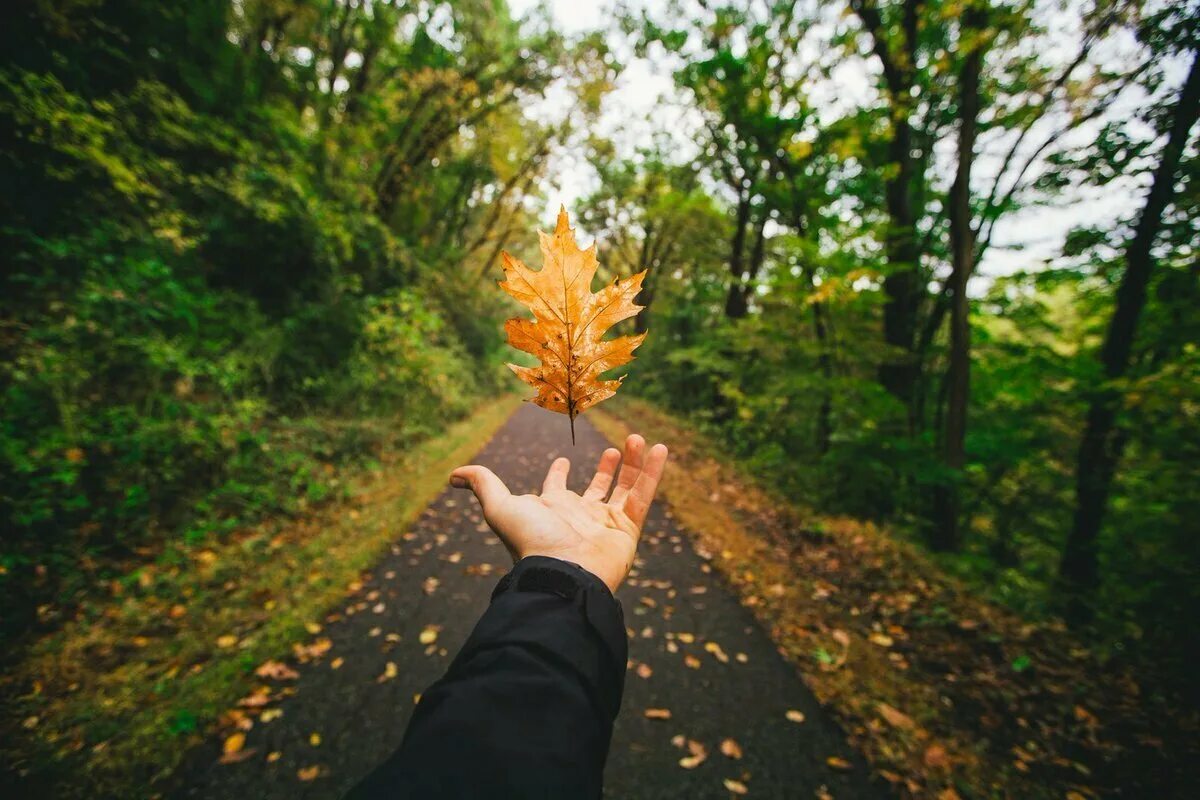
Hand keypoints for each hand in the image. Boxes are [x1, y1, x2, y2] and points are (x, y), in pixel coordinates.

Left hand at [449, 434, 668, 593]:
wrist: (564, 573)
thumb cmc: (531, 541)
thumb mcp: (500, 506)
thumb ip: (483, 484)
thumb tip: (453, 475)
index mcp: (552, 510)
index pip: (557, 489)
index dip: (559, 475)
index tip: (563, 461)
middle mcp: (580, 516)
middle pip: (598, 488)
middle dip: (607, 469)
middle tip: (615, 447)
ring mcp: (606, 524)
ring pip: (625, 489)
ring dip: (633, 464)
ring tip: (639, 439)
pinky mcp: (628, 530)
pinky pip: (643, 496)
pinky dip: (652, 473)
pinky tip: (660, 449)